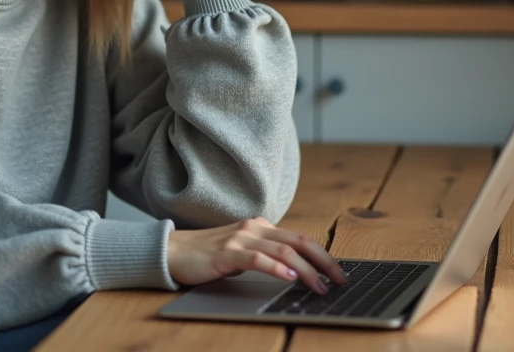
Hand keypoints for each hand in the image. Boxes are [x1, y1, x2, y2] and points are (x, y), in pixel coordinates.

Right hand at [167, 217, 346, 293]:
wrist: (173, 251)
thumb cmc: (208, 256)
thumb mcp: (242, 252)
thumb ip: (264, 255)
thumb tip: (294, 272)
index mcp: (260, 227)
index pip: (300, 238)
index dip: (323, 254)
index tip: (338, 272)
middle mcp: (254, 228)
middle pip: (299, 240)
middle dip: (324, 260)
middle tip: (340, 280)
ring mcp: (241, 238)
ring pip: (283, 250)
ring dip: (307, 269)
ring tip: (320, 286)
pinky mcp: (227, 253)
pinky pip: (258, 258)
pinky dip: (277, 267)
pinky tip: (289, 276)